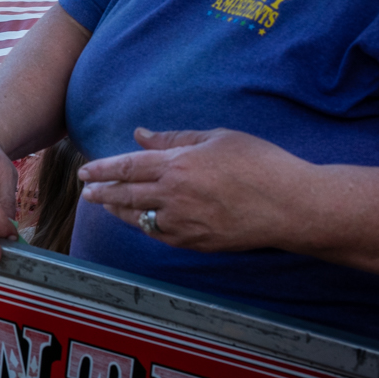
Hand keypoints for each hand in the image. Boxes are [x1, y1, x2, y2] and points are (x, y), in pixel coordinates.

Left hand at [79, 127, 305, 252]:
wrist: (293, 206)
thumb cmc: (261, 164)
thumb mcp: (217, 138)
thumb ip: (174, 139)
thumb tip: (140, 135)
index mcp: (178, 166)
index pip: (127, 167)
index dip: (102, 169)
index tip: (85, 171)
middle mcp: (175, 197)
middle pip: (126, 195)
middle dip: (102, 192)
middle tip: (86, 191)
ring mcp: (184, 224)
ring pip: (138, 218)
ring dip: (118, 211)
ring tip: (105, 204)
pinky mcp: (197, 243)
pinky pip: (160, 235)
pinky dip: (144, 226)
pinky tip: (139, 220)